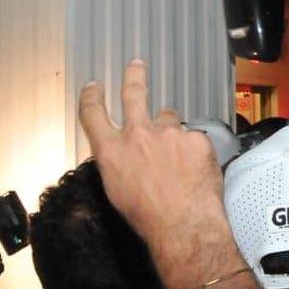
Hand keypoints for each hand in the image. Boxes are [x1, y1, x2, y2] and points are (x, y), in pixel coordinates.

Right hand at [78, 59, 229, 259]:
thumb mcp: (116, 189)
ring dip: (171, 132)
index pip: (93, 114)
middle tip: (137, 64)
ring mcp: (169, 133)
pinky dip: (194, 151)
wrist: (182, 224)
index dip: (92, 97)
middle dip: (134, 77)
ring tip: (178, 158)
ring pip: (170, 120)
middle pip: (134, 94)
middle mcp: (137, 135)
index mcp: (111, 150)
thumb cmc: (146, 216)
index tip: (93, 86)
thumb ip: (119, 162)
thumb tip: (126, 154)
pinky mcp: (196, 138)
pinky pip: (194, 139)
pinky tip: (195, 170)